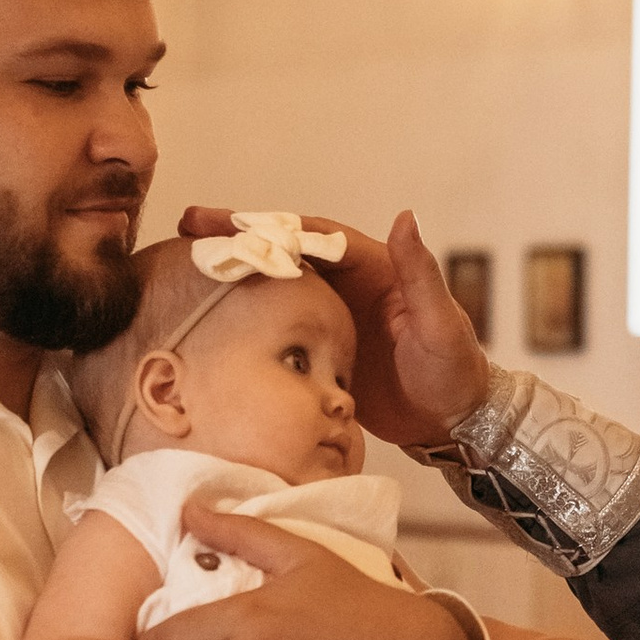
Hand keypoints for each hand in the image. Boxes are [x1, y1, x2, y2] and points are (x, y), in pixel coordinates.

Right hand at [175, 206, 486, 447]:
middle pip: (283, 253)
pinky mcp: (318, 350)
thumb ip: (419, 271)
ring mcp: (328, 317)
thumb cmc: (456, 368)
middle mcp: (345, 286)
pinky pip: (276, 325)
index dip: (270, 224)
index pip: (312, 236)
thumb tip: (405, 216)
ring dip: (234, 272)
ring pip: (273, 285)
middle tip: (187, 227)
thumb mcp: (439, 320)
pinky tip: (207, 318)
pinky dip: (244, 315)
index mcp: (372, 268)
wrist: (454, 423)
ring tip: (183, 263)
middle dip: (237, 238)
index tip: (226, 219)